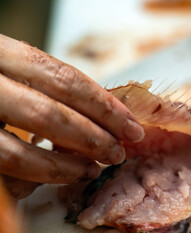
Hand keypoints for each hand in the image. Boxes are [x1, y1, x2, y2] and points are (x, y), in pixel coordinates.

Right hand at [0, 34, 143, 197]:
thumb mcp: (16, 72)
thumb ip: (50, 89)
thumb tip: (104, 115)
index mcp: (1, 52)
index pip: (65, 78)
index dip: (104, 106)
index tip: (131, 126)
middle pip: (51, 112)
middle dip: (94, 136)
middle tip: (119, 151)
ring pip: (22, 149)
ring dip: (68, 163)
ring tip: (95, 167)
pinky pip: (5, 168)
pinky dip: (38, 175)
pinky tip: (62, 174)